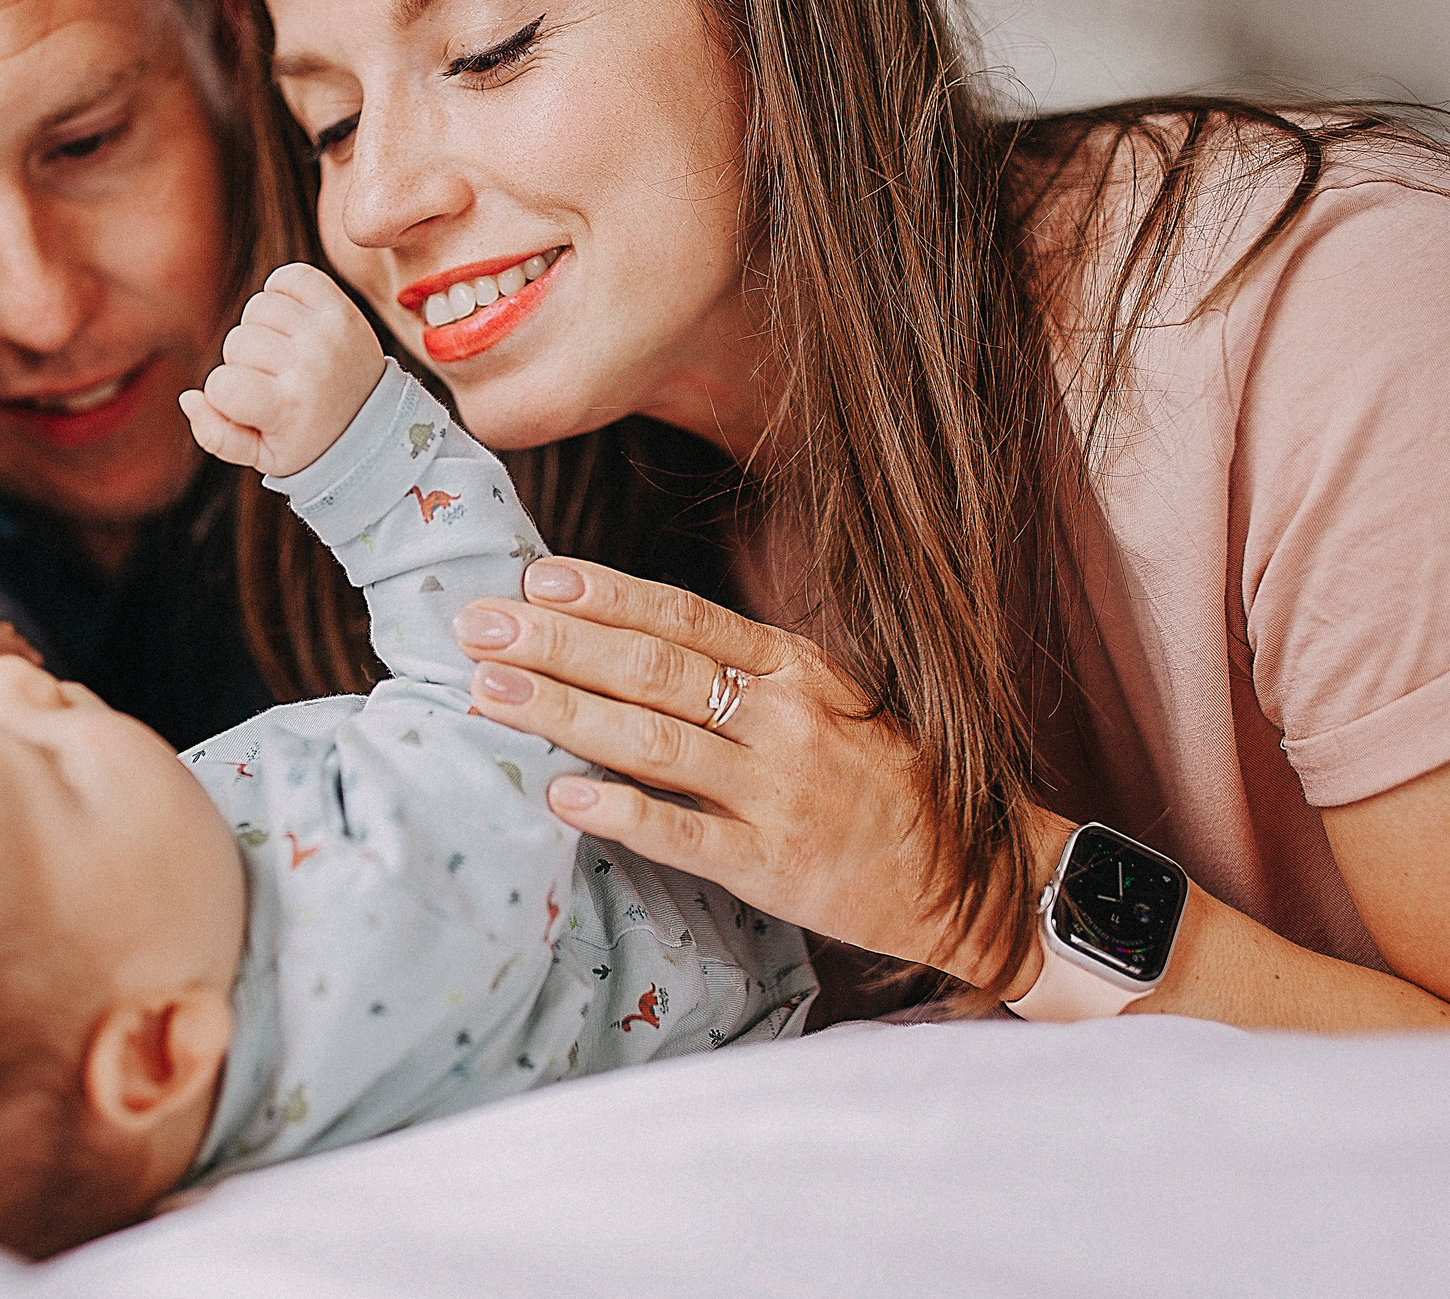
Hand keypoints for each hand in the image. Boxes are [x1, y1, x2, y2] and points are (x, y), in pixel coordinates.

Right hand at [180, 263, 383, 477]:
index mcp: (288, 408)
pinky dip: (281, 290)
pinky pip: (291, 276)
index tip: (248, 406)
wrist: (373, 423)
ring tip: (281, 353)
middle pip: (237, 342)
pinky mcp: (341, 308)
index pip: (222, 385)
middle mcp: (309, 366)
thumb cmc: (308, 440)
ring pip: (258, 307)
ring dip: (260, 328)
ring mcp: (326, 333)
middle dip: (242, 363)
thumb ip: (216, 435)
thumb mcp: (264, 457)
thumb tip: (189, 398)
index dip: (222, 394)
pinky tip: (288, 319)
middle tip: (270, 381)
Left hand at [450, 556, 1033, 989]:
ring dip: (563, 712)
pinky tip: (559, 796)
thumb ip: (743, 670)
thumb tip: (633, 637)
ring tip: (487, 693)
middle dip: (555, 643)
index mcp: (795, 667)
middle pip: (652, 668)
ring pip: (653, 741)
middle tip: (474, 625)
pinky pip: (685, 835)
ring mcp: (778, 793)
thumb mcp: (828, 698)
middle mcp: (784, 719)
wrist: (974, 872)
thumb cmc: (884, 778)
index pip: (684, 617)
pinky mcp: (776, 867)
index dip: (605, 595)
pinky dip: (619, 813)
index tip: (533, 578)